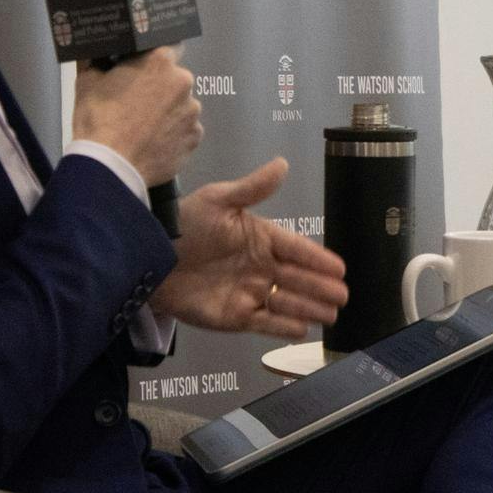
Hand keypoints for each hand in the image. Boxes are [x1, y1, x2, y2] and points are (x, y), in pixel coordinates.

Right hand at [72, 47, 201, 185]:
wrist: (110, 167)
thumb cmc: (98, 119)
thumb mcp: (86, 81)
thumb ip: (94, 60)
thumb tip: (92, 50)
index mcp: (160, 61)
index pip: (166, 49)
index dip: (153, 61)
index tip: (142, 71)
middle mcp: (184, 82)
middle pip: (174, 80)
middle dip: (160, 88)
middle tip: (137, 104)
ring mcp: (192, 112)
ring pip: (181, 107)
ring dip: (168, 113)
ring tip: (145, 129)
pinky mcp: (195, 138)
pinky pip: (185, 131)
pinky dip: (173, 135)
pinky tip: (155, 144)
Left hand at [150, 158, 348, 338]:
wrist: (149, 259)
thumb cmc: (184, 225)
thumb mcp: (219, 200)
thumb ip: (253, 187)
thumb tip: (282, 163)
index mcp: (260, 237)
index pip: (296, 248)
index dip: (318, 258)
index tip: (340, 268)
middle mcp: (260, 267)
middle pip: (297, 279)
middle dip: (321, 287)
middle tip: (343, 295)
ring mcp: (249, 293)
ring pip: (287, 303)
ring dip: (309, 308)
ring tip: (331, 315)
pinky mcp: (235, 317)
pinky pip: (266, 324)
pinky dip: (284, 328)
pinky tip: (303, 329)